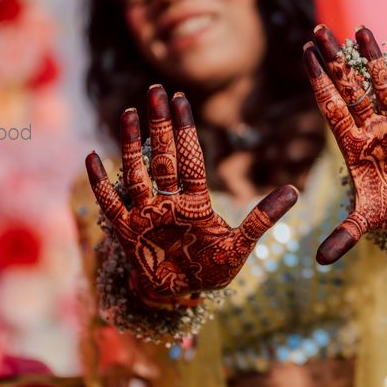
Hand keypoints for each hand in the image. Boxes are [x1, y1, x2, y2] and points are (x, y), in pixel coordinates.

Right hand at [85, 85, 298, 299]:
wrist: (181, 296)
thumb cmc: (211, 269)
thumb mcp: (239, 245)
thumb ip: (262, 218)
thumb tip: (295, 190)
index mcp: (196, 201)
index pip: (190, 158)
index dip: (185, 129)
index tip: (180, 98)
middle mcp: (169, 201)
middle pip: (163, 156)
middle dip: (160, 124)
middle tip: (155, 89)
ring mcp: (146, 215)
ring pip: (137, 173)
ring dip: (132, 144)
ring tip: (128, 113)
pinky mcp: (127, 233)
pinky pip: (111, 203)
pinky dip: (101, 182)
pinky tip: (92, 157)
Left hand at [304, 24, 386, 263]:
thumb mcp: (365, 222)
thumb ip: (345, 236)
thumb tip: (321, 261)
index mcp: (352, 145)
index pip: (331, 106)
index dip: (318, 81)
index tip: (303, 53)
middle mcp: (371, 128)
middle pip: (350, 87)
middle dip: (336, 60)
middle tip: (319, 31)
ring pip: (382, 84)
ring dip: (372, 58)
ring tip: (360, 29)